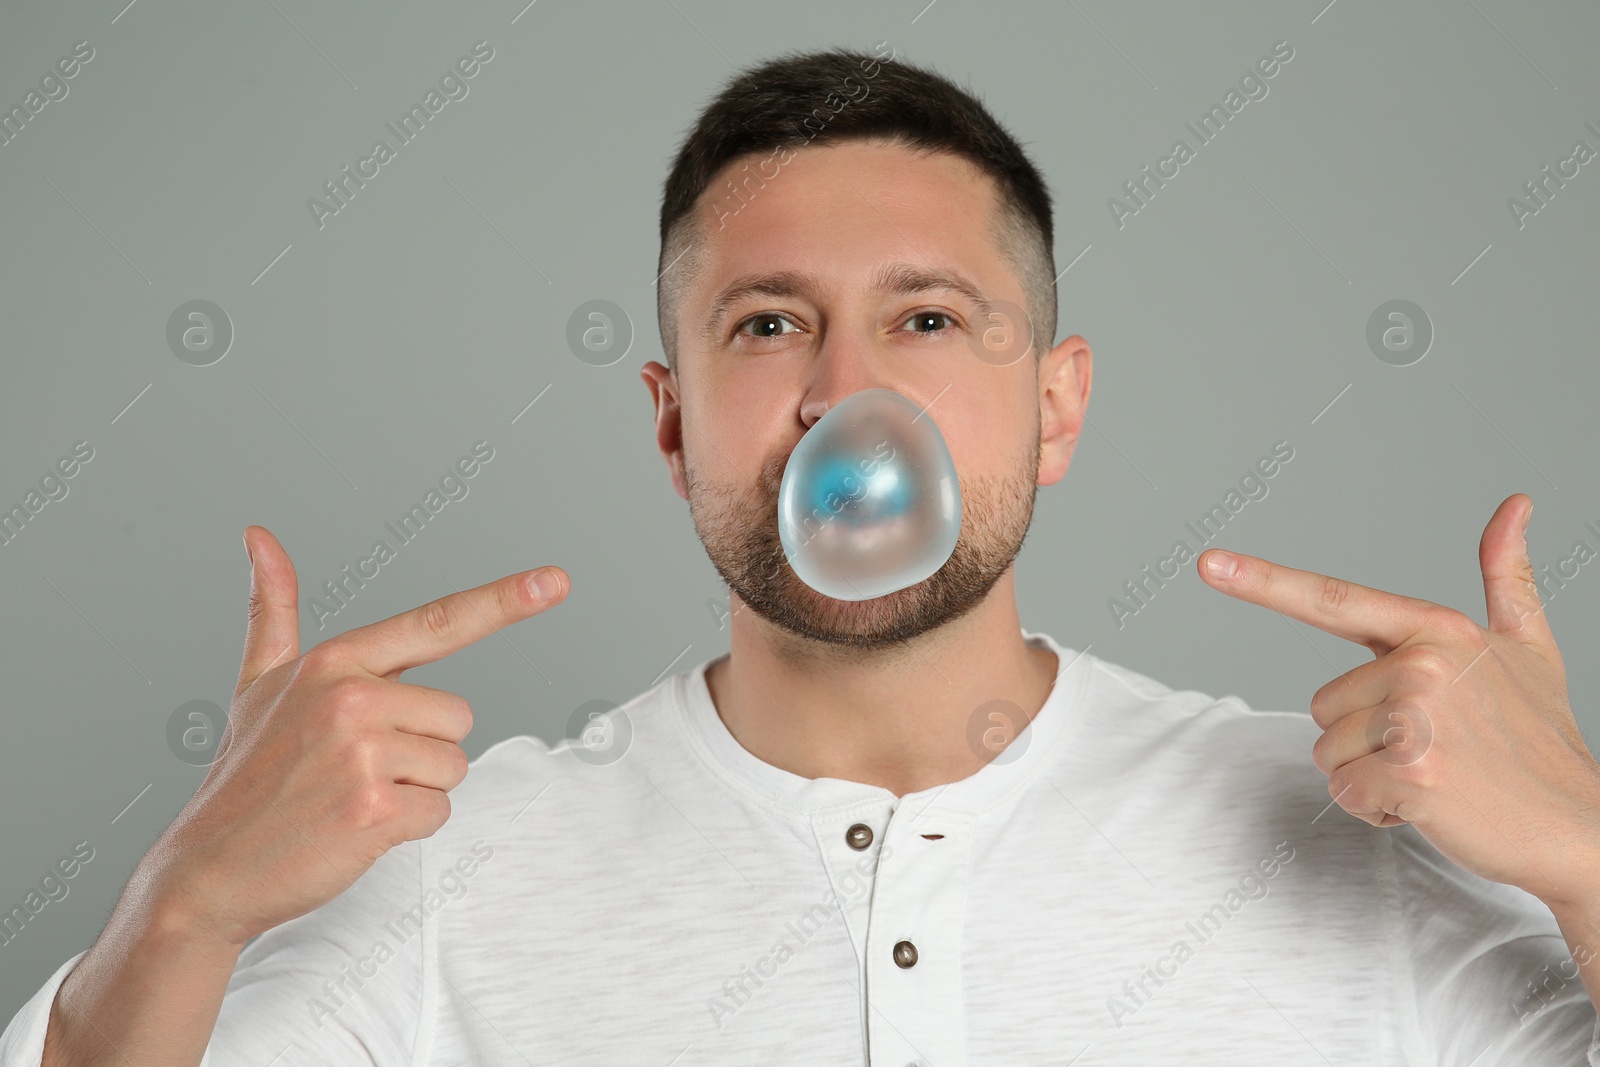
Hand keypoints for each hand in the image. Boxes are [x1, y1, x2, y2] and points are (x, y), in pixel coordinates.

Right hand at [149, 525, 568, 947]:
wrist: (208, 870)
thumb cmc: (246, 777)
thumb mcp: (258, 684)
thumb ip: (272, 610)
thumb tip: (258, 535)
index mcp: (334, 662)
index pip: (437, 623)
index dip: (504, 600)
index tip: (556, 580)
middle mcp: (351, 697)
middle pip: (458, 718)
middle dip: (421, 750)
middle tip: (354, 770)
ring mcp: (362, 753)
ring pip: (452, 767)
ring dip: (414, 791)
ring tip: (348, 798)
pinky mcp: (372, 807)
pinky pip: (438, 812)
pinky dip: (406, 829)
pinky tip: (352, 829)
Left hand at [1197, 493, 1599, 908]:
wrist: (1578, 827)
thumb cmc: (1542, 740)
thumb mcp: (1528, 648)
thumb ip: (1507, 577)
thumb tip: (1514, 504)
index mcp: (1438, 629)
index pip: (1333, 600)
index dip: (1263, 581)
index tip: (1208, 563)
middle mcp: (1421, 664)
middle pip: (1324, 705)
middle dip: (1364, 738)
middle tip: (1436, 750)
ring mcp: (1416, 718)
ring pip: (1328, 751)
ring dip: (1369, 776)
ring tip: (1438, 777)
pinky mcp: (1411, 773)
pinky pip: (1345, 793)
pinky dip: (1377, 810)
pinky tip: (1431, 807)